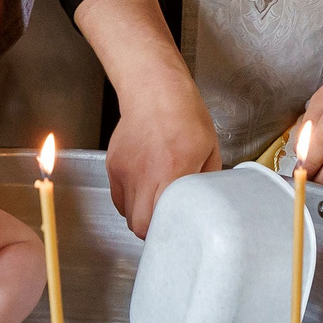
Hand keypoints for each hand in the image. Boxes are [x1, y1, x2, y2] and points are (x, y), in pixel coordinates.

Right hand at [105, 77, 220, 237]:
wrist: (154, 90)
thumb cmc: (185, 114)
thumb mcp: (210, 148)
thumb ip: (207, 180)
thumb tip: (208, 203)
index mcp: (172, 172)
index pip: (159, 221)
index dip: (168, 233)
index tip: (178, 233)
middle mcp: (144, 174)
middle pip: (138, 225)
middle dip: (153, 231)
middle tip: (167, 225)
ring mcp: (124, 171)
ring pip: (127, 213)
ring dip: (141, 215)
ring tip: (156, 205)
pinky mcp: (113, 165)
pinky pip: (118, 196)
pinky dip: (129, 201)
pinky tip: (144, 190)